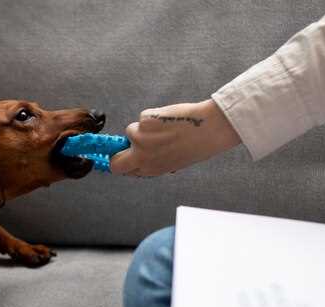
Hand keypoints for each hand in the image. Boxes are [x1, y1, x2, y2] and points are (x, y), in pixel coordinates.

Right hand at [110, 99, 241, 175]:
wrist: (209, 129)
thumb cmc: (196, 145)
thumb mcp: (172, 162)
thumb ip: (154, 161)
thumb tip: (140, 153)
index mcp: (150, 170)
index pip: (123, 170)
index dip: (125, 161)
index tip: (125, 155)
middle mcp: (142, 157)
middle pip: (115, 160)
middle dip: (117, 152)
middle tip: (129, 142)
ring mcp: (140, 139)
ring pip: (131, 131)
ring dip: (143, 128)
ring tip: (165, 127)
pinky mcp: (143, 121)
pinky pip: (142, 117)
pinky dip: (153, 117)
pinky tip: (169, 119)